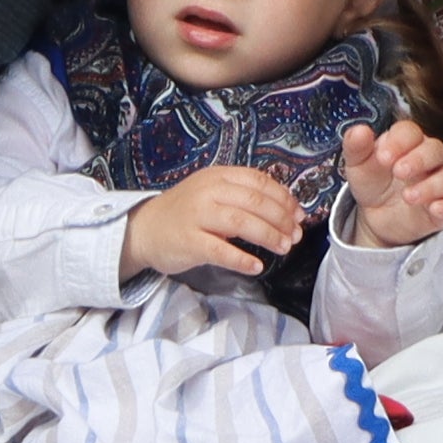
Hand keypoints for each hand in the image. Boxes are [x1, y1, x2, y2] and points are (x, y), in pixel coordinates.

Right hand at [120, 165, 312, 281]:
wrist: (144, 229)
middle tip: (295, 236)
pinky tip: (256, 266)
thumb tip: (286, 212)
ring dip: (268, 236)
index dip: (284, 198)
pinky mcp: (189, 242)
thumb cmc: (185, 213)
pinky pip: (221, 251)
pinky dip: (242, 259)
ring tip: (284, 248)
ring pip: (241, 223)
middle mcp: (208, 192)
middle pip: (255, 202)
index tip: (298, 215)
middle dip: (281, 220)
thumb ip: (243, 197)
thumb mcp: (212, 193)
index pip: (259, 182)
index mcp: (218, 176)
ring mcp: (197, 216)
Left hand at [336, 119, 442, 251]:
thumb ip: (356, 146)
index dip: (399, 142)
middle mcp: (428, 159)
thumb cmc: (373, 182)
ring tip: (407, 196)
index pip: (411, 132)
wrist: (376, 217)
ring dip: (431, 185)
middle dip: (418, 159)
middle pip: (435, 149)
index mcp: (407, 143)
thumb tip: (359, 130)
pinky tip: (435, 209)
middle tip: (398, 171)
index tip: (382, 157)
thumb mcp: (358, 165)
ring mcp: (439, 182)